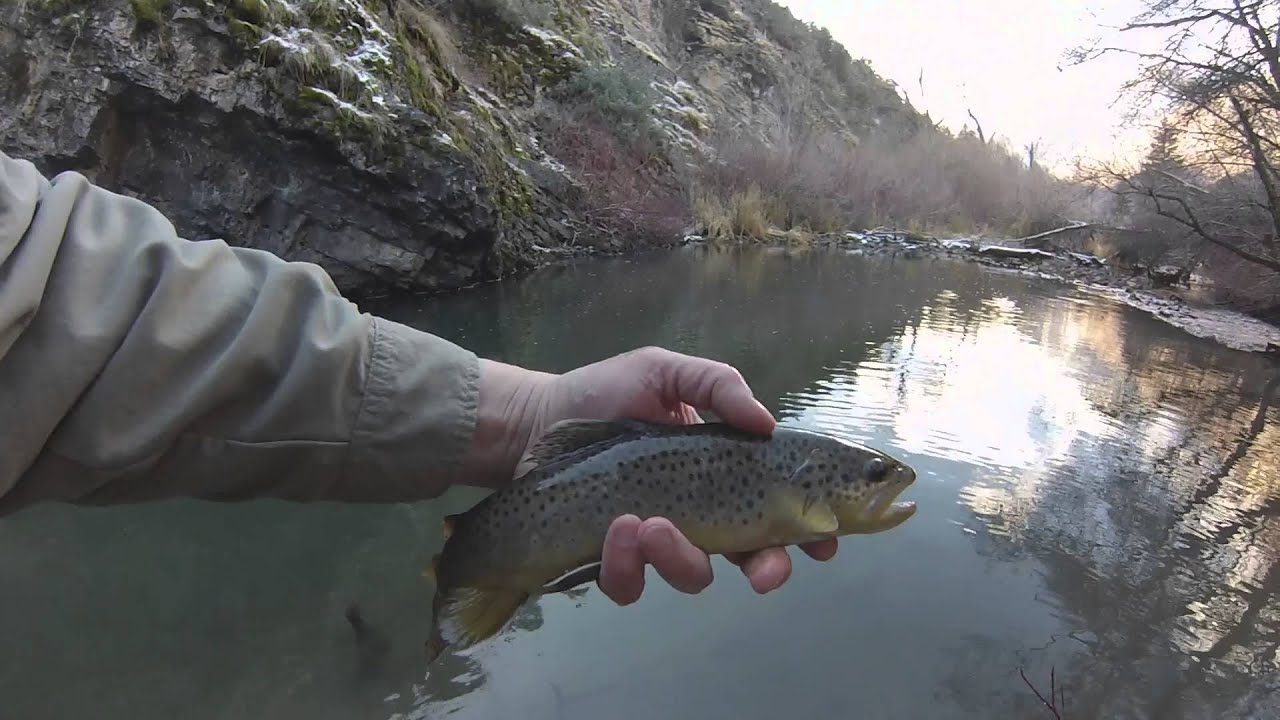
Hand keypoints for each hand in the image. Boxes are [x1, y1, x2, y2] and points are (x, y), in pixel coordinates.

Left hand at [463, 346, 837, 602]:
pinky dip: (628, 564)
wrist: (534, 421)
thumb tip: (766, 422)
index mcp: (722, 471)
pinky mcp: (613, 560)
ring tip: (649, 524)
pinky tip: (617, 529)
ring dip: (680, 557)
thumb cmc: (603, 393)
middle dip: (765, 569)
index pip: (779, 505)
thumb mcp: (664, 372)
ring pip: (692, 577)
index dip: (810, 529)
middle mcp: (698, 513)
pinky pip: (632, 583)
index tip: (825, 541)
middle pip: (750, 558)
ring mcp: (657, 541)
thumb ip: (717, 385)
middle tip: (762, 572)